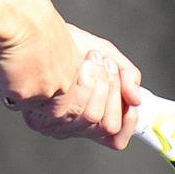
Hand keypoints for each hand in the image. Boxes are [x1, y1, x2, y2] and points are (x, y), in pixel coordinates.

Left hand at [0, 22, 143, 149]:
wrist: (36, 33)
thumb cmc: (68, 45)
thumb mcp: (106, 56)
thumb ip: (126, 76)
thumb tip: (138, 99)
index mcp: (89, 118)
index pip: (116, 140)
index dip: (129, 122)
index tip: (134, 99)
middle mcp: (73, 128)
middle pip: (108, 126)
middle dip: (113, 90)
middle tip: (105, 64)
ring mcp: (57, 127)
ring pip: (96, 118)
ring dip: (102, 84)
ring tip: (93, 59)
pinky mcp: (42, 119)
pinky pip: (79, 112)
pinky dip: (89, 85)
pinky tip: (83, 65)